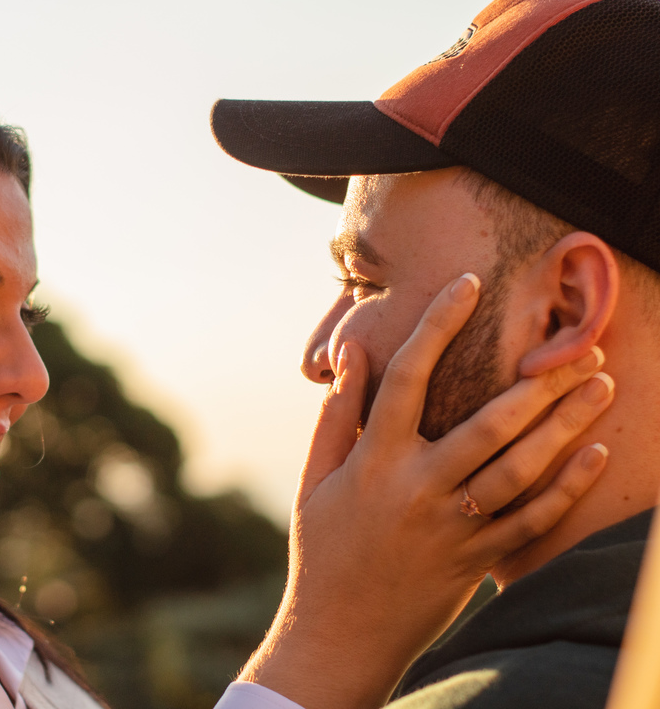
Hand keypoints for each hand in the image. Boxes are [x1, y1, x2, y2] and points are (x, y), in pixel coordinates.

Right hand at [240, 273, 612, 708]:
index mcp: (373, 461)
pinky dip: (567, 488)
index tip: (466, 285)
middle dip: (536, 381)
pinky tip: (594, 452)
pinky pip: (531, 521)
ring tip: (600, 384)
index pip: (406, 378)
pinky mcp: (477, 561)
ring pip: (520, 470)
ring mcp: (452, 528)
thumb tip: (352, 353)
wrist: (340, 633)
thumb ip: (337, 413)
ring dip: (565, 425)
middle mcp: (416, 490)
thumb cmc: (322, 546)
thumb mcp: (317, 478)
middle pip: (487, 425)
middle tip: (576, 343)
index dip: (437, 326)